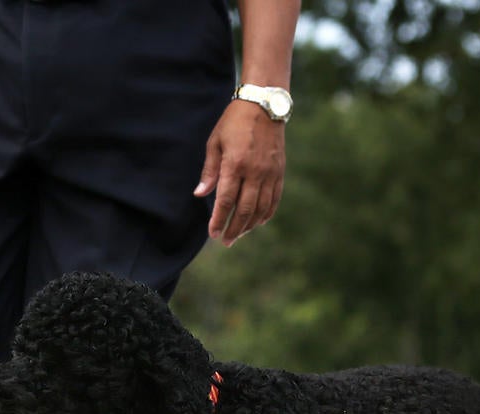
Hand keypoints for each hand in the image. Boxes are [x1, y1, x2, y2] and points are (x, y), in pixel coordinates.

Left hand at [194, 100, 286, 246]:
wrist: (264, 105)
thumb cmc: (234, 122)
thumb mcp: (215, 142)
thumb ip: (209, 170)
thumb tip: (200, 194)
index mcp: (235, 164)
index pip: (225, 200)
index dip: (219, 220)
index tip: (213, 233)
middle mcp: (254, 171)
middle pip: (244, 209)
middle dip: (233, 229)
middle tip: (225, 241)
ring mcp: (269, 173)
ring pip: (260, 208)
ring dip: (249, 225)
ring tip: (238, 234)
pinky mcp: (279, 172)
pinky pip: (274, 200)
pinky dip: (265, 214)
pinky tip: (257, 223)